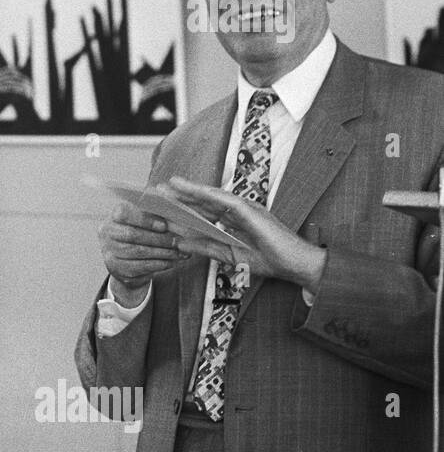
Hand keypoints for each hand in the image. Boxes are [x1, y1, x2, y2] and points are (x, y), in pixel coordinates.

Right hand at [98, 201, 183, 302]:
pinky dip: (159, 264)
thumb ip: (157, 220)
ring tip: (179, 253)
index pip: (124, 214)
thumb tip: (179, 225)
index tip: (164, 226)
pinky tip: (172, 261)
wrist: (125, 260)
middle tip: (178, 242)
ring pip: (138, 252)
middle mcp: (106, 233)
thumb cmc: (138, 236)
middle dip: (159, 239)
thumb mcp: (144, 224)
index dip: (144, 220)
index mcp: (113, 217)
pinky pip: (141, 266)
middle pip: (133, 235)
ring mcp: (109, 252)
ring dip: (163, 252)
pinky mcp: (116, 268)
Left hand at [162, 176, 326, 291]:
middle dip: (179, 196)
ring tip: (169, 186)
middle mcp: (236, 211)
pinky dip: (210, 195)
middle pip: (202, 202)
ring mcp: (245, 209)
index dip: (180, 207)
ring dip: (190, 191)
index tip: (159, 205)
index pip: (201, 212)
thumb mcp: (228, 256)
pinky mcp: (252, 211)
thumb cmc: (268, 259)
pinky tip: (194, 191)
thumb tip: (179, 243)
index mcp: (231, 221)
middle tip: (156, 191)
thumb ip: (204, 247)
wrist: (295, 265)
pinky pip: (227, 201)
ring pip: (211, 197)